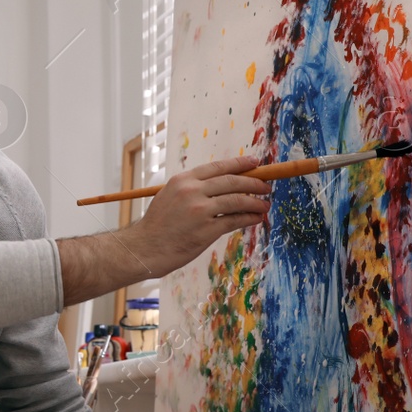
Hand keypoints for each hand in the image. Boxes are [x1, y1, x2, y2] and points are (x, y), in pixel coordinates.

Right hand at [123, 156, 271, 276]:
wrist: (144, 248)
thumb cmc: (157, 225)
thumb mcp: (169, 197)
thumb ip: (192, 189)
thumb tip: (221, 186)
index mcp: (183, 180)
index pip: (218, 167)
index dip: (240, 164)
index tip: (255, 163)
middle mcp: (192, 191)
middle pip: (232, 181)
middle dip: (254, 183)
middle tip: (266, 187)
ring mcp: (200, 210)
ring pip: (237, 200)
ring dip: (255, 202)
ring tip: (264, 205)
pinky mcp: (207, 230)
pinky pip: (234, 220)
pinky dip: (248, 218)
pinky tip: (256, 218)